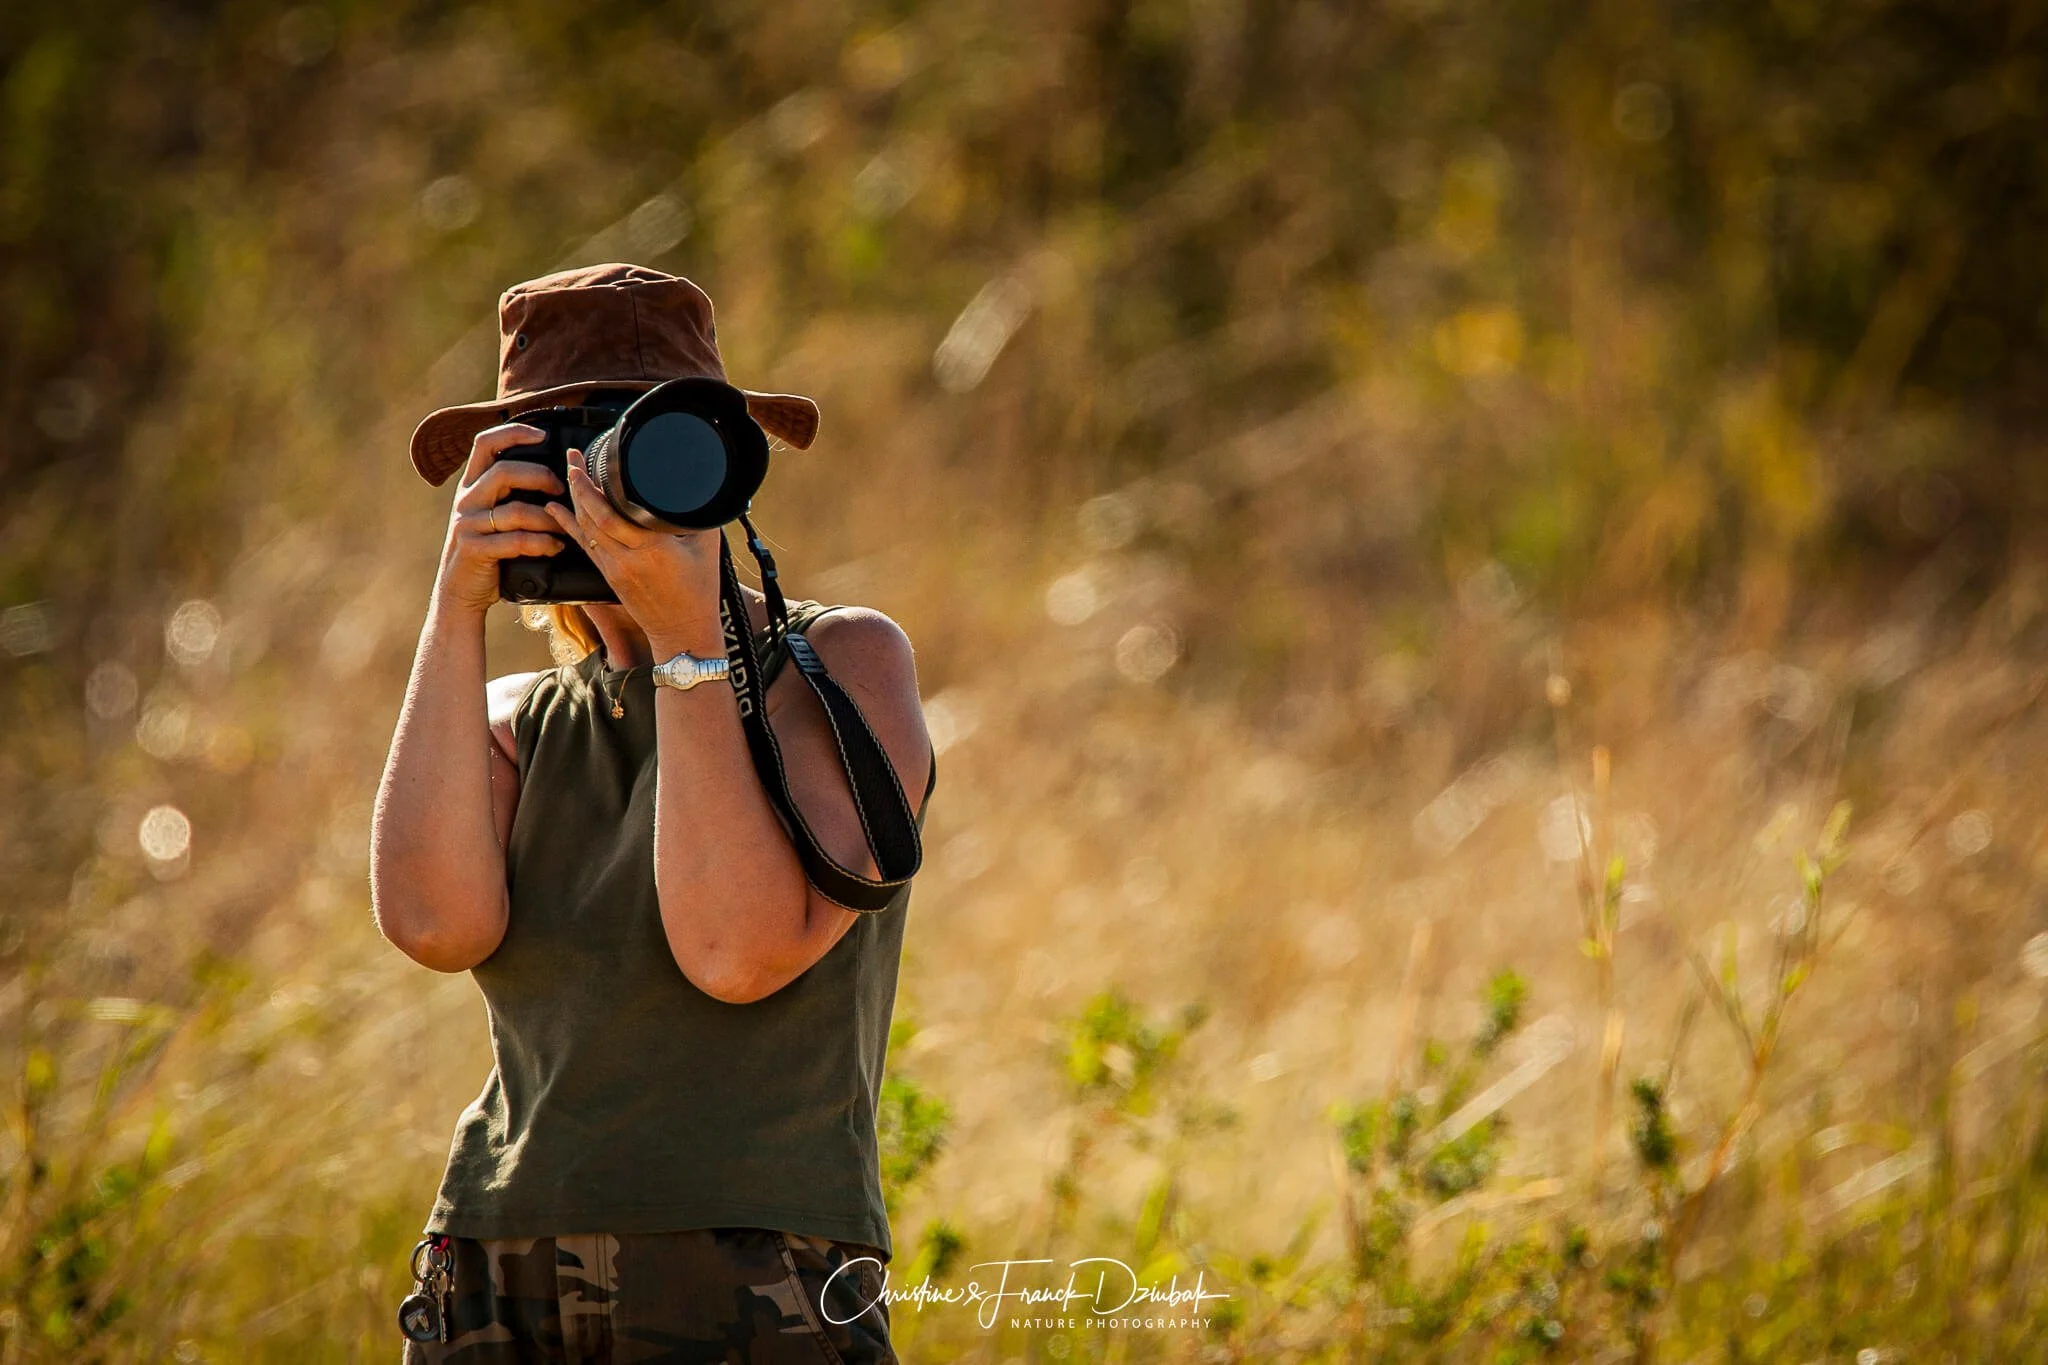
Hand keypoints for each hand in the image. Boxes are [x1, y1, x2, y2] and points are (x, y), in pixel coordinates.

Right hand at [434, 423, 568, 615]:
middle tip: (561, 490)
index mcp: (473, 484)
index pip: (485, 442)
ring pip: (514, 510)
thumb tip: (555, 476)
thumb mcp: (494, 515)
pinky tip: (555, 547)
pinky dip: (542, 543)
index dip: (514, 432)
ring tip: (565, 528)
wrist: (461, 591)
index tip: (543, 435)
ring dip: (548, 518)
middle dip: (540, 477)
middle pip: (503, 472)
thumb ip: (512, 494)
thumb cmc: (489, 551)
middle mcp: (467, 499)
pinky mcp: (473, 548)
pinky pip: (515, 541)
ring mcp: (467, 524)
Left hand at [547, 447, 724, 652]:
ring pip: (584, 529)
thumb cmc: (699, 591)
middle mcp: (627, 558)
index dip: (593, 487)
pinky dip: (569, 524)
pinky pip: (585, 545)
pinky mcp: (609, 576)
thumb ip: (700, 517)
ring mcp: (614, 568)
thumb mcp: (708, 548)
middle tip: (571, 458)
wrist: (684, 631)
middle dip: (578, 484)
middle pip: (591, 516)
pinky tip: (556, 509)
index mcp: (652, 548)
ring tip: (567, 475)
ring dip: (573, 500)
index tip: (587, 462)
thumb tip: (699, 488)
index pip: (611, 513)